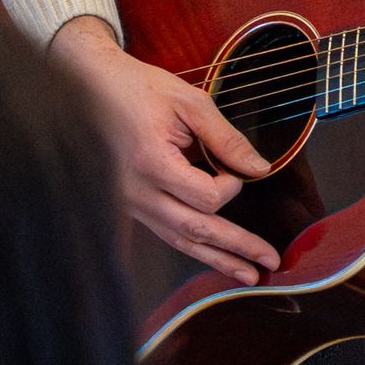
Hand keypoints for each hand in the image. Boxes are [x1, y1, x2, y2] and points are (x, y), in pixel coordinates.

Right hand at [50, 15, 279, 285]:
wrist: (93, 88)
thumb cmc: (142, 89)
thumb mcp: (190, 102)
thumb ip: (225, 138)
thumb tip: (260, 169)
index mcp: (152, 163)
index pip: (203, 197)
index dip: (230, 186)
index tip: (236, 168)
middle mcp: (138, 192)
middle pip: (195, 230)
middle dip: (236, 247)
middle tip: (271, 262)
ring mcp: (132, 204)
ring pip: (180, 241)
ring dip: (217, 259)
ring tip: (250, 276)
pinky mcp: (132, 206)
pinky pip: (166, 234)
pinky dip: (195, 247)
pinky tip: (217, 257)